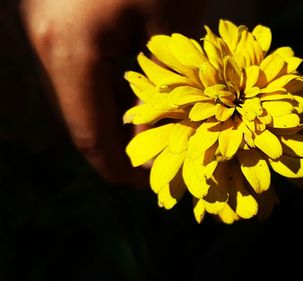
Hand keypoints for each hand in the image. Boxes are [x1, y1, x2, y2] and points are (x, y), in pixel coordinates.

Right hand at [19, 0, 204, 187]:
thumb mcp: (172, 28)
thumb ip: (160, 88)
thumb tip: (156, 135)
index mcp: (68, 51)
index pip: (90, 134)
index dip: (118, 168)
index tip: (149, 185)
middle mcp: (41, 42)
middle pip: (77, 116)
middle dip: (117, 144)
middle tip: (157, 159)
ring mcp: (41, 27)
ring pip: (74, 92)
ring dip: (110, 117)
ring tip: (153, 131)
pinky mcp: (51, 17)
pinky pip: (74, 66)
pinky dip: (103, 87)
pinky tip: (135, 95)